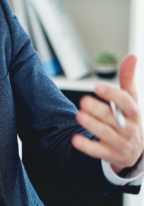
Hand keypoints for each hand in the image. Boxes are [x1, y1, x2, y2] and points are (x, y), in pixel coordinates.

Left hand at [72, 54, 143, 173]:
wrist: (135, 150)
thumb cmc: (129, 117)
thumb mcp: (131, 99)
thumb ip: (128, 78)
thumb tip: (132, 56)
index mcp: (134, 112)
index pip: (126, 102)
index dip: (112, 95)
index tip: (97, 86)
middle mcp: (129, 128)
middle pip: (114, 119)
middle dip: (99, 110)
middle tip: (84, 101)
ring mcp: (120, 143)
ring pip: (106, 134)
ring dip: (93, 125)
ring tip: (79, 115)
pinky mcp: (110, 154)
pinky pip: (99, 151)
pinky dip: (87, 146)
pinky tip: (75, 139)